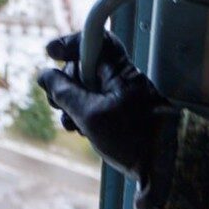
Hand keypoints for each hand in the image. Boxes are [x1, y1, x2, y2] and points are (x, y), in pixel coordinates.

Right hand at [37, 31, 178, 187]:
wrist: (164, 168)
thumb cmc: (134, 140)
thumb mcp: (90, 115)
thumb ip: (63, 92)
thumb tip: (43, 75)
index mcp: (118, 71)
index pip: (94, 40)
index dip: (71, 42)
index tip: (51, 53)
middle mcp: (119, 79)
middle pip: (83, 67)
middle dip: (64, 82)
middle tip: (57, 102)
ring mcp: (118, 95)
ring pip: (84, 88)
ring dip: (70, 103)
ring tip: (70, 122)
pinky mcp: (116, 112)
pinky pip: (91, 103)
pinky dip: (80, 113)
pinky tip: (79, 128)